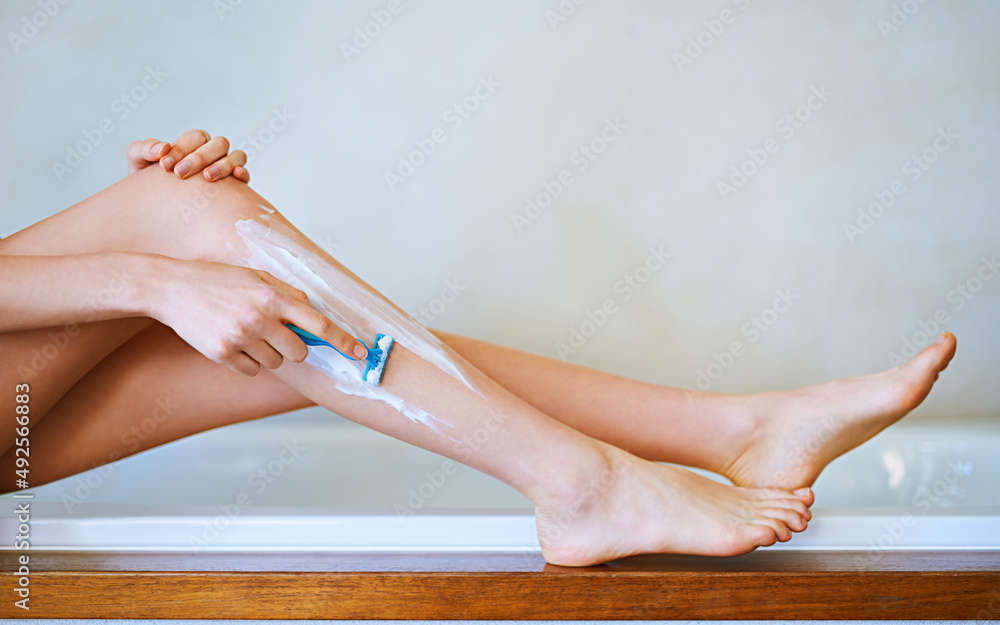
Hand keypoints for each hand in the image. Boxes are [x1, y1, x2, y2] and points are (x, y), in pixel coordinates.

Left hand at [127, 128, 249, 182]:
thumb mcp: (139, 164)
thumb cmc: (148, 184)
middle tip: (180, 174)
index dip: (181, 149)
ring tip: (206, 178)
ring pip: (236, 156)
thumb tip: (162, 148)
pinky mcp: (236, 187)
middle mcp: (212, 154)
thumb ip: (144, 149)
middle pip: (217, 144)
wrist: (156, 212)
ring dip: (223, 165)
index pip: (194, 138)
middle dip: (199, 157)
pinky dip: (243, 173)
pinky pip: (246, 174)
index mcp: (191, 145)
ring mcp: (226, 168)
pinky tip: (235, 178)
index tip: (164, 166)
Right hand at [146, 257, 366, 376]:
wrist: (171, 288)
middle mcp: (260, 318)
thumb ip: (287, 294)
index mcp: (273, 296)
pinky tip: (232, 341)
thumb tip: (312, 313)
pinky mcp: (222, 353)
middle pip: (299, 352)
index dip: (343, 341)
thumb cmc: (218, 280)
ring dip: (268, 352)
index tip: (360, 353)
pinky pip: (251, 370)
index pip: (319, 324)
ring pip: (275, 362)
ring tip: (246, 331)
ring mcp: (241, 337)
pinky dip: (247, 361)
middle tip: (275, 332)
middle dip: (294, 346)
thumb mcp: (256, 276)